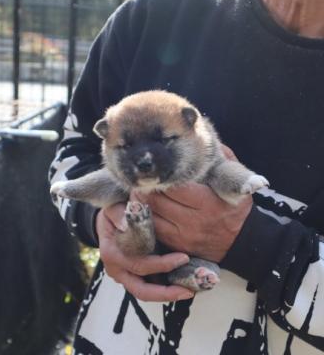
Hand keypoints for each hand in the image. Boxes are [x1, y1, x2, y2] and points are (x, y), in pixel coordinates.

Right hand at [96, 203, 194, 301]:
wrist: (107, 221)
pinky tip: (181, 285)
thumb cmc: (114, 213)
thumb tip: (126, 224)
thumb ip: (119, 215)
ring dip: (166, 295)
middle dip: (166, 292)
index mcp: (112, 254)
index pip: (139, 264)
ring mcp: (123, 275)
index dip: (162, 264)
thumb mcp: (113, 209)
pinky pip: (147, 288)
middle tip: (188, 290)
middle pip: (141, 290)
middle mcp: (116, 269)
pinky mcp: (130, 277)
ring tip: (188, 292)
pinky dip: (163, 289)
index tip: (184, 258)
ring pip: (144, 293)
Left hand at [132, 145, 251, 261]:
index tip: (157, 170)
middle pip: (158, 202)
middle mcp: (194, 221)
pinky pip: (153, 230)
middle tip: (143, 180)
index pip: (175, 187)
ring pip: (152, 216)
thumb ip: (222, 157)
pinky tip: (145, 207)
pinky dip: (146, 217)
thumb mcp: (235, 180)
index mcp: (208, 202)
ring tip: (139, 191)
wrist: (241, 241)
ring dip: (142, 203)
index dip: (163, 177)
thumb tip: (204, 135)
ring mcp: (184, 236)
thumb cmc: (235, 205)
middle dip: (147, 189)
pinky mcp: (177, 245)